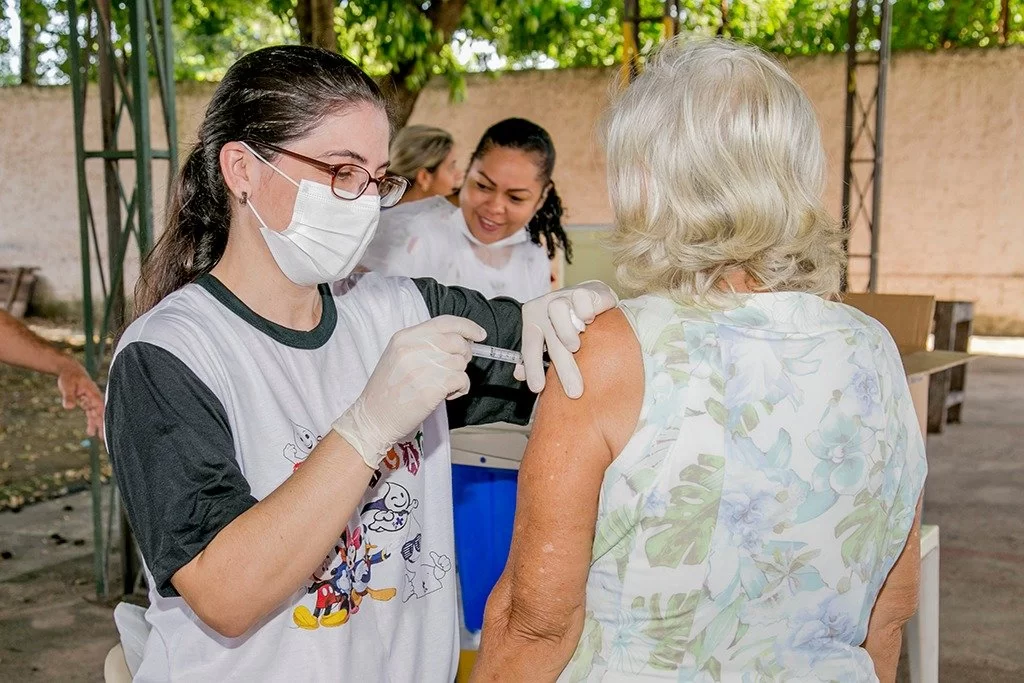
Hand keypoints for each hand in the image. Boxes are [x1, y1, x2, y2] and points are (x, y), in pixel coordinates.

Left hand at [56, 359, 104, 442]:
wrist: (69, 370)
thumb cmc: (69, 376)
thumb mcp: (67, 385)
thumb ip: (68, 396)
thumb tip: (68, 407)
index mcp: (93, 393)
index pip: (100, 408)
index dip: (103, 418)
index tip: (105, 428)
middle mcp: (94, 398)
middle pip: (100, 413)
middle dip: (102, 425)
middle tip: (104, 438)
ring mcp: (91, 400)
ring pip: (96, 414)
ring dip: (97, 425)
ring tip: (97, 437)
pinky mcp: (87, 402)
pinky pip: (91, 413)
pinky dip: (91, 421)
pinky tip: (90, 431)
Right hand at [332, 315, 485, 467]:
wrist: (373, 418)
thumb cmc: (388, 390)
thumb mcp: (398, 356)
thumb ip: (424, 345)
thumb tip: (460, 342)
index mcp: (405, 337)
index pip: (444, 322)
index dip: (467, 326)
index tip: (480, 334)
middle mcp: (414, 348)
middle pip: (457, 342)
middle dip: (464, 355)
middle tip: (454, 369)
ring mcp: (423, 367)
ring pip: (461, 362)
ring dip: (459, 376)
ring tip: (443, 386)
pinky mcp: (432, 387)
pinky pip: (462, 380)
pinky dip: (460, 389)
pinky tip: (447, 395)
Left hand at [515, 281, 618, 398]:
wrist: (589, 296)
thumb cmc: (567, 324)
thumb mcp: (549, 340)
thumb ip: (534, 357)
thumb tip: (519, 375)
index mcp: (532, 320)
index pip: (530, 347)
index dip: (532, 368)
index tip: (538, 388)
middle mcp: (544, 307)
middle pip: (551, 339)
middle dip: (563, 367)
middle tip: (575, 391)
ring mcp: (563, 296)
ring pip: (559, 312)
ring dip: (568, 333)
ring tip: (576, 347)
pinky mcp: (584, 290)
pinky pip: (581, 300)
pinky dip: (586, 312)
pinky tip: (591, 321)